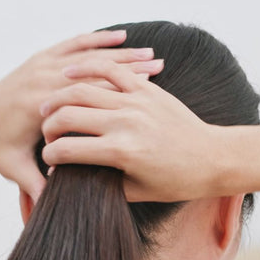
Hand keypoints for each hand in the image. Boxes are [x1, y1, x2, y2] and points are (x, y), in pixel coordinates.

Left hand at [0, 30, 163, 203]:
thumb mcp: (16, 169)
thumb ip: (34, 187)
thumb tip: (49, 210)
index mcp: (40, 105)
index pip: (88, 95)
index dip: (120, 92)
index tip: (149, 93)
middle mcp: (42, 78)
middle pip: (96, 69)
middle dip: (131, 66)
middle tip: (163, 68)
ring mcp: (41, 65)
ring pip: (90, 53)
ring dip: (122, 52)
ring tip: (153, 54)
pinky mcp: (41, 59)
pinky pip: (76, 44)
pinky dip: (99, 40)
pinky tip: (123, 38)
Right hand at [38, 58, 224, 202]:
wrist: (213, 158)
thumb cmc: (177, 181)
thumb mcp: (136, 191)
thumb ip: (100, 182)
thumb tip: (69, 176)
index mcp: (121, 152)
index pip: (67, 150)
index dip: (50, 155)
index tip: (48, 160)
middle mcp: (126, 122)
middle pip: (68, 115)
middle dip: (49, 125)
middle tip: (47, 133)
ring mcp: (136, 102)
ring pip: (83, 89)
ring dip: (59, 98)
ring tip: (49, 106)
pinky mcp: (146, 89)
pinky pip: (111, 70)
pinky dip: (87, 68)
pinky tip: (69, 74)